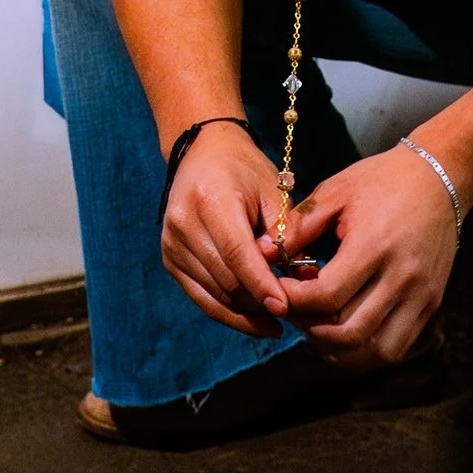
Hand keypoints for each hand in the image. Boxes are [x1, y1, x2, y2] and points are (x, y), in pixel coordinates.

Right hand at [160, 124, 294, 338]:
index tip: (284, 307)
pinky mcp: (170, 260)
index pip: (235, 252)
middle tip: (293, 312)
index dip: (260, 284)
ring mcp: (171, 244)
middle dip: (259, 301)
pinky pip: (202, 297)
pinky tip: (256, 319)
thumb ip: (286, 235)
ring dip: (247, 310)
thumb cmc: (246, 170)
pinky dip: (229, 311)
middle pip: (225, 278)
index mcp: (210, 199)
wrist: (204, 153)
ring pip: (214, 294)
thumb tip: (302, 280)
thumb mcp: (273, 192)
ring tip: (278, 317)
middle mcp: (183, 223)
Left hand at [272, 142, 458, 365]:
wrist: (439, 177)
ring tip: (318, 329)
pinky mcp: (431, 304)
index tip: (277, 289)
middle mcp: (401, 277)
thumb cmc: (383, 180)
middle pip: (349, 333)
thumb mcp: (335, 191)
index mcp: (374, 246)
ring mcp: (420, 295)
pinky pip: (396, 347)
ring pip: (376, 351)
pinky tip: (346, 334)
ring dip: (340, 351)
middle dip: (311, 331)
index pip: (326, 297)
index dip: (293, 301)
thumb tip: (261, 253)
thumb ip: (298, 226)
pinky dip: (367, 352)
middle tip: (295, 313)